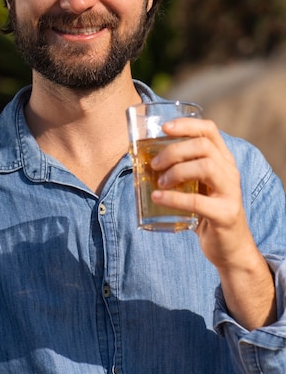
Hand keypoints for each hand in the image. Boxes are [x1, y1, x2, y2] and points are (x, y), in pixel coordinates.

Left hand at [150, 117, 275, 328]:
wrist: (229, 248)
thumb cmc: (207, 212)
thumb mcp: (198, 186)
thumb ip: (181, 171)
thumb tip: (142, 161)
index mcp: (223, 160)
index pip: (209, 130)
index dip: (186, 124)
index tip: (164, 128)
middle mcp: (230, 172)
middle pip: (204, 146)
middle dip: (174, 151)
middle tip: (154, 164)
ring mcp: (231, 192)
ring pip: (206, 166)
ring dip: (176, 171)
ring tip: (160, 182)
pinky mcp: (226, 214)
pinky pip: (198, 201)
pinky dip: (174, 198)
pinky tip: (158, 198)